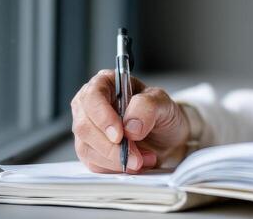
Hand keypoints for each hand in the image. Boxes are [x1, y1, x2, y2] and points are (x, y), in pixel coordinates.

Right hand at [70, 70, 190, 173]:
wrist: (167, 136)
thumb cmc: (161, 114)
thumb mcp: (163, 103)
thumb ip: (147, 107)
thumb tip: (130, 126)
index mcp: (106, 84)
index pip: (92, 97)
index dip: (103, 117)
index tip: (119, 135)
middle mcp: (91, 105)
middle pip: (84, 126)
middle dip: (111, 147)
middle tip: (136, 157)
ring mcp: (88, 129)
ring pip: (86, 148)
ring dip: (115, 160)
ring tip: (143, 159)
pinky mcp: (90, 150)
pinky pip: (93, 163)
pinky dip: (115, 168)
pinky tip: (134, 164)